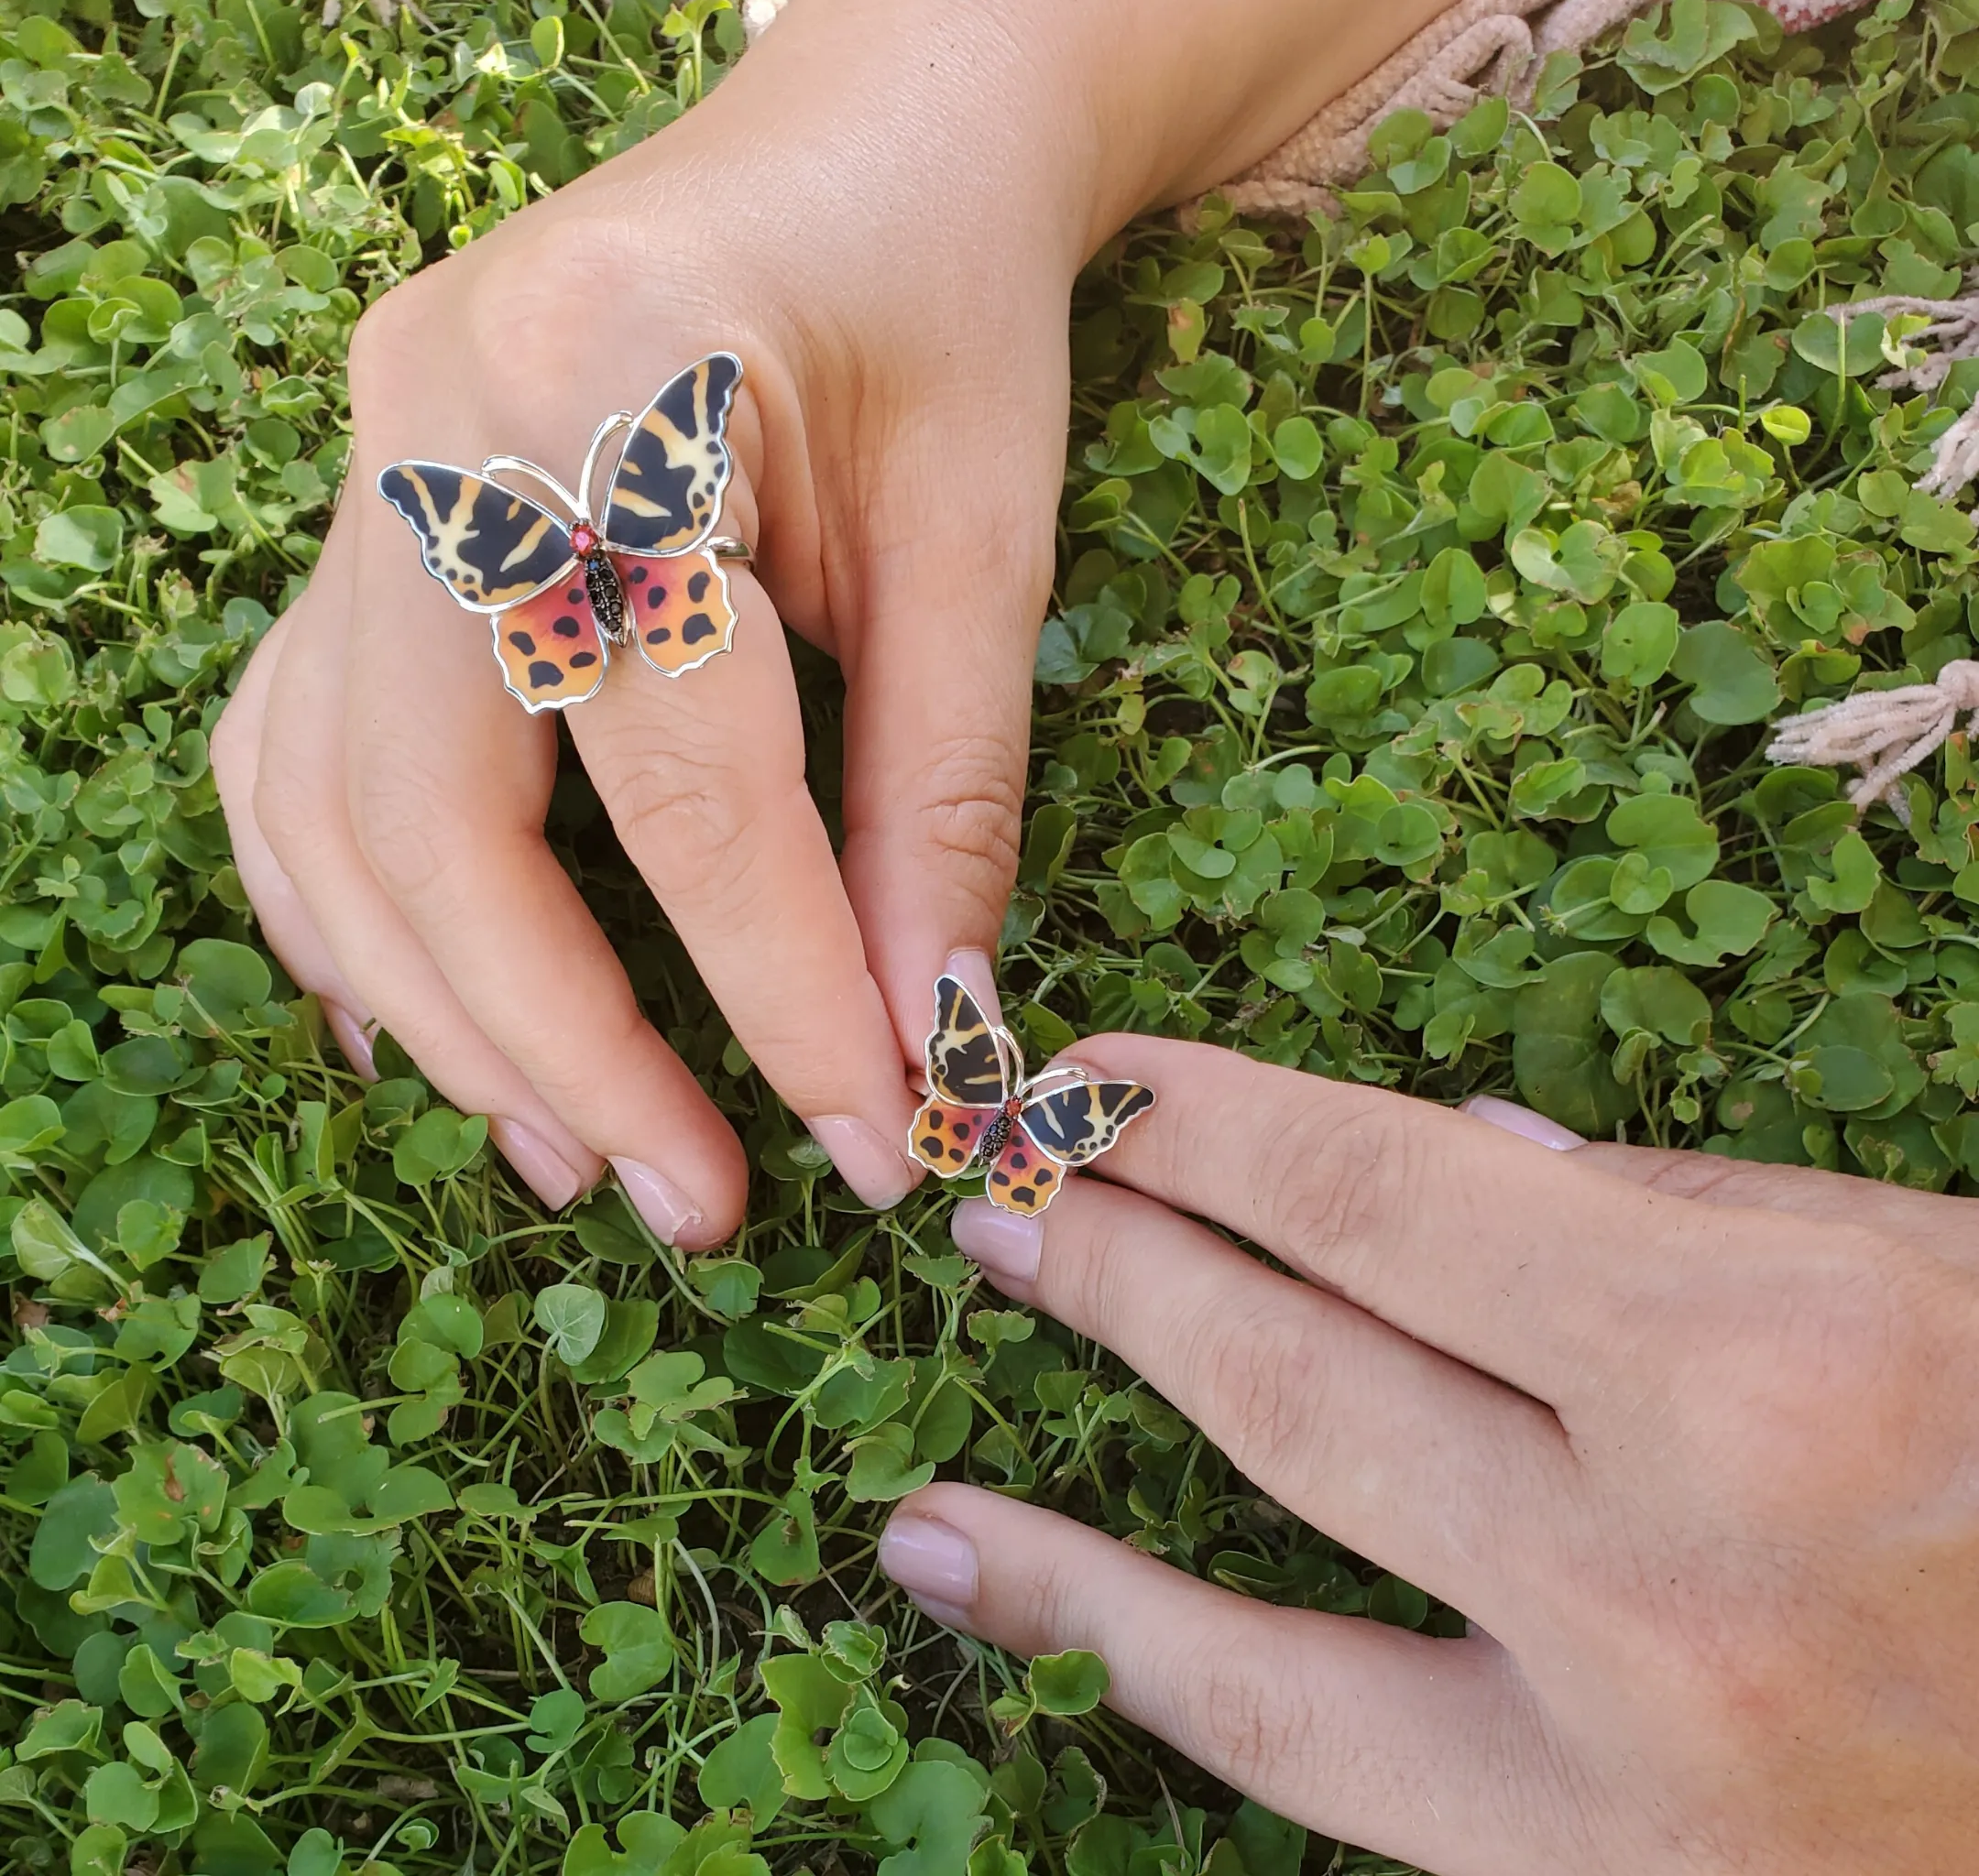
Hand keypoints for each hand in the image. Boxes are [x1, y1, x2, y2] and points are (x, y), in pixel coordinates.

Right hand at [210, 0, 1638, 1236]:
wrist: (868, 140)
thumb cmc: (948, 308)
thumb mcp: (984, 539)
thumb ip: (939, 794)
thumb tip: (921, 1038)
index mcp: (613, 383)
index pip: (682, 776)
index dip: (773, 986)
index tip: (862, 1137)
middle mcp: (429, 420)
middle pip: (439, 815)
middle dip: (568, 1045)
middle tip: (690, 1204)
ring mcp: (358, 462)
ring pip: (331, 808)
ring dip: (446, 1012)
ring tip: (574, 1152)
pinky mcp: (354, 513)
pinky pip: (292, 749)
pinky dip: (352, 910)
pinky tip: (432, 1022)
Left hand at [881, 1039, 1978, 1872]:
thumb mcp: (1914, 1271)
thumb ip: (1660, 1210)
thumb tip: (1448, 1154)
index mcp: (1765, 1363)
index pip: (1378, 1200)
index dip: (1200, 1127)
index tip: (1089, 1080)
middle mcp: (1674, 1578)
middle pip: (1293, 1385)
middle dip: (1115, 1267)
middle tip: (998, 1194)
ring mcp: (1632, 1779)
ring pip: (1260, 1635)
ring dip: (1063, 1531)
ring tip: (925, 1457)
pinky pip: (1318, 1779)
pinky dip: (1132, 1675)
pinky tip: (988, 1601)